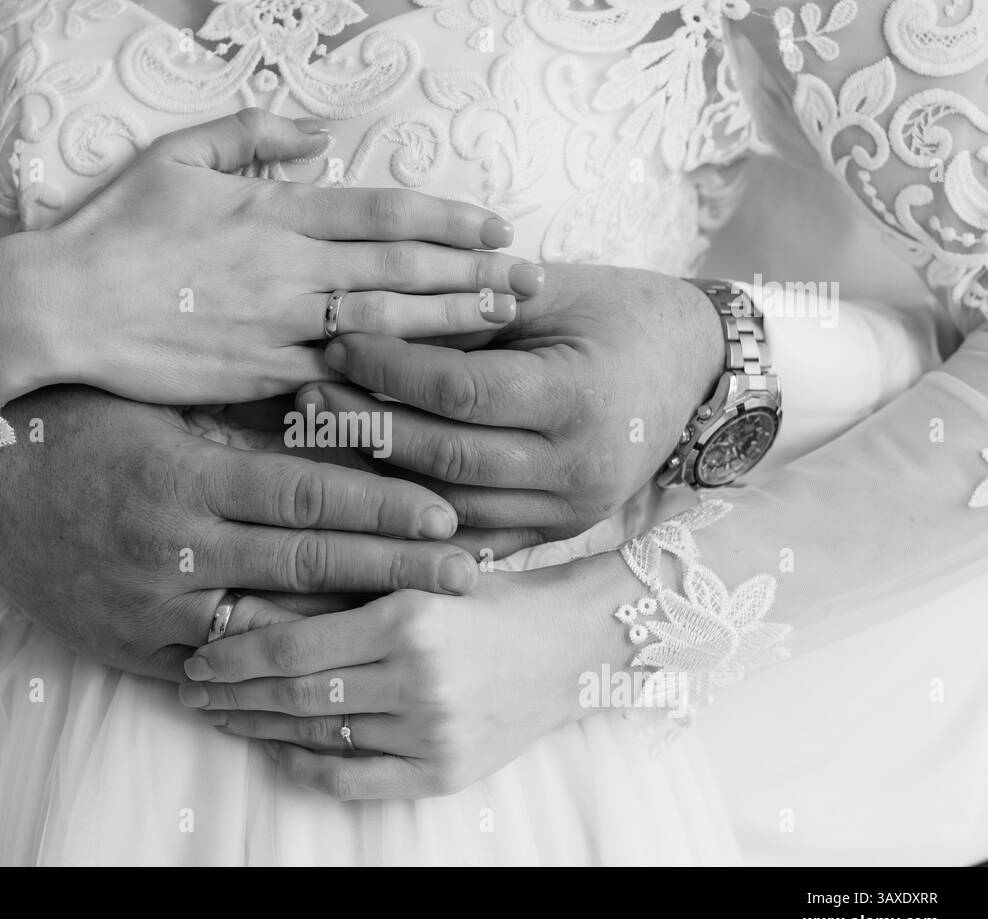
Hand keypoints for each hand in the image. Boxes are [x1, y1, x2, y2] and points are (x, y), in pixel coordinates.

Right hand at [0, 387, 481, 680]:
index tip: (447, 514)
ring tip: (418, 619)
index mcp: (184, 473)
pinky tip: (335, 663)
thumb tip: (334, 402)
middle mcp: (176, 545)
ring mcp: (154, 607)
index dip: (383, 506)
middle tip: (469, 574)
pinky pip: (220, 665)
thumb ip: (237, 415)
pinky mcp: (135, 649)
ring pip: (275, 623)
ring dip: (352, 621)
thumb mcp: (152, 405)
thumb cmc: (66, 430)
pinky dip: (278, 664)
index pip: (307, 493)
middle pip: (309, 562)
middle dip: (396, 569)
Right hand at [29, 108, 544, 404]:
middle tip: (531, 278)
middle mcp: (288, 268)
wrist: (61, 307)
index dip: (448, 219)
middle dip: (473, 271)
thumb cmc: (114, 230)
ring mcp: (278, 326)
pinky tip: (431, 381)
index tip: (496, 225)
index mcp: (273, 211)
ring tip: (503, 321)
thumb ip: (250, 135)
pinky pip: (338, 376)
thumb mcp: (176, 157)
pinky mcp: (261, 376)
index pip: (382, 211)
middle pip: (401, 268)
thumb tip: (316, 135)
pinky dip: (388, 378)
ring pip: (384, 323)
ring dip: (450, 323)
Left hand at [177, 553, 640, 799]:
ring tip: (224, 715)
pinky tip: (277, 752)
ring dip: (259, 728)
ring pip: (320, 735)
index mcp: (405, 619)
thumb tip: (250, 605)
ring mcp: (431, 732)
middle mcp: (416, 678)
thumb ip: (343, 589)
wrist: (567, 646)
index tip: (196, 657)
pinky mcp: (444, 771)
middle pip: (295, 695)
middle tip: (190, 689)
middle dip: (231, 694)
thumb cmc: (487, 600)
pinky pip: (356, 779)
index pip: (292, 647)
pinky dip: (308, 766)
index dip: (233, 657)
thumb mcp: (417, 578)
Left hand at [301, 265, 724, 536]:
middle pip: (446, 457)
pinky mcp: (556, 533)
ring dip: (380, 478)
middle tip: (310, 395)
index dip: (389, 369)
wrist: (696, 368)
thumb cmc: (618, 313)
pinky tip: (368, 495)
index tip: (338, 343)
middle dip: (367, 425)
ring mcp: (569, 512)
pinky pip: (473, 538)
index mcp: (577, 398)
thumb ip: (467, 310)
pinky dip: (418, 521)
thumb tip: (367, 319)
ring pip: (451, 508)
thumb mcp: (550, 292)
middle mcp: (575, 469)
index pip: (459, 391)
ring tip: (327, 440)